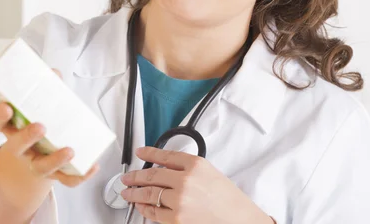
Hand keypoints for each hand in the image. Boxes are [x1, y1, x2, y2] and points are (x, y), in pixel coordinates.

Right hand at [0, 71, 99, 222]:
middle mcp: (21, 148)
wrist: (36, 159)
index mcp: (12, 128)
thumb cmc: (37, 124)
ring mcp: (36, 163)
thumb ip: (46, 88)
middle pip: (17, 146)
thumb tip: (54, 73)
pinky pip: (66, 179)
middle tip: (39, 126)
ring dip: (55, 160)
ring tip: (69, 150)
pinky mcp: (54, 175)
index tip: (6, 106)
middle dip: (26, 137)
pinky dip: (80, 175)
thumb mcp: (38, 106)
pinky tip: (93, 166)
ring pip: (41, 167)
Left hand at [120, 147, 272, 223]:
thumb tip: (163, 168)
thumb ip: (187, 167)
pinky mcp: (177, 219)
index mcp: (195, 164)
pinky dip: (144, 208)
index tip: (140, 152)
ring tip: (127, 192)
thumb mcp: (210, 173)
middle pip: (151, 175)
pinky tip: (140, 205)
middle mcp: (186, 180)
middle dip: (135, 176)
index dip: (148, 153)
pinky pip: (154, 212)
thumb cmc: (230, 200)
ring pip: (149, 193)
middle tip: (127, 177)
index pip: (164, 156)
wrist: (242, 221)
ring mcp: (180, 200)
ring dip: (134, 192)